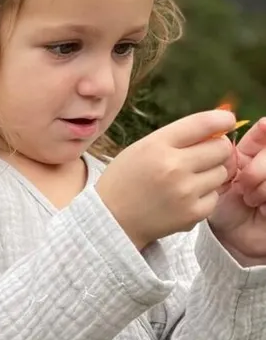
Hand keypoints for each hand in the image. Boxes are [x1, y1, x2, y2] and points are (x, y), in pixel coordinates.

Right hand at [96, 110, 237, 250]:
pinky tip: (185, 197)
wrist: (111, 220)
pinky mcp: (192, 213)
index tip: (227, 121)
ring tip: (189, 179)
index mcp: (157, 146)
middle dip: (217, 148)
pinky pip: (215, 196)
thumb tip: (217, 127)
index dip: (222, 119)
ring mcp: (185, 192)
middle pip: (221, 148)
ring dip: (211, 173)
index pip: (203, 124)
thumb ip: (176, 137)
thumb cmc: (126, 180)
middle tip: (204, 155)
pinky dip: (205, 195)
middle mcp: (173, 167)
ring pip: (221, 172)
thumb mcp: (142, 148)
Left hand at [208, 117, 265, 264]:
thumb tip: (221, 126)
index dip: (265, 129)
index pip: (263, 133)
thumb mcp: (214, 177)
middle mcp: (264, 165)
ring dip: (262, 179)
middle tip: (243, 180)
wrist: (228, 237)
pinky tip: (258, 204)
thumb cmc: (218, 206)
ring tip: (248, 196)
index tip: (264, 126)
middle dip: (260, 162)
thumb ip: (217, 154)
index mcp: (252, 154)